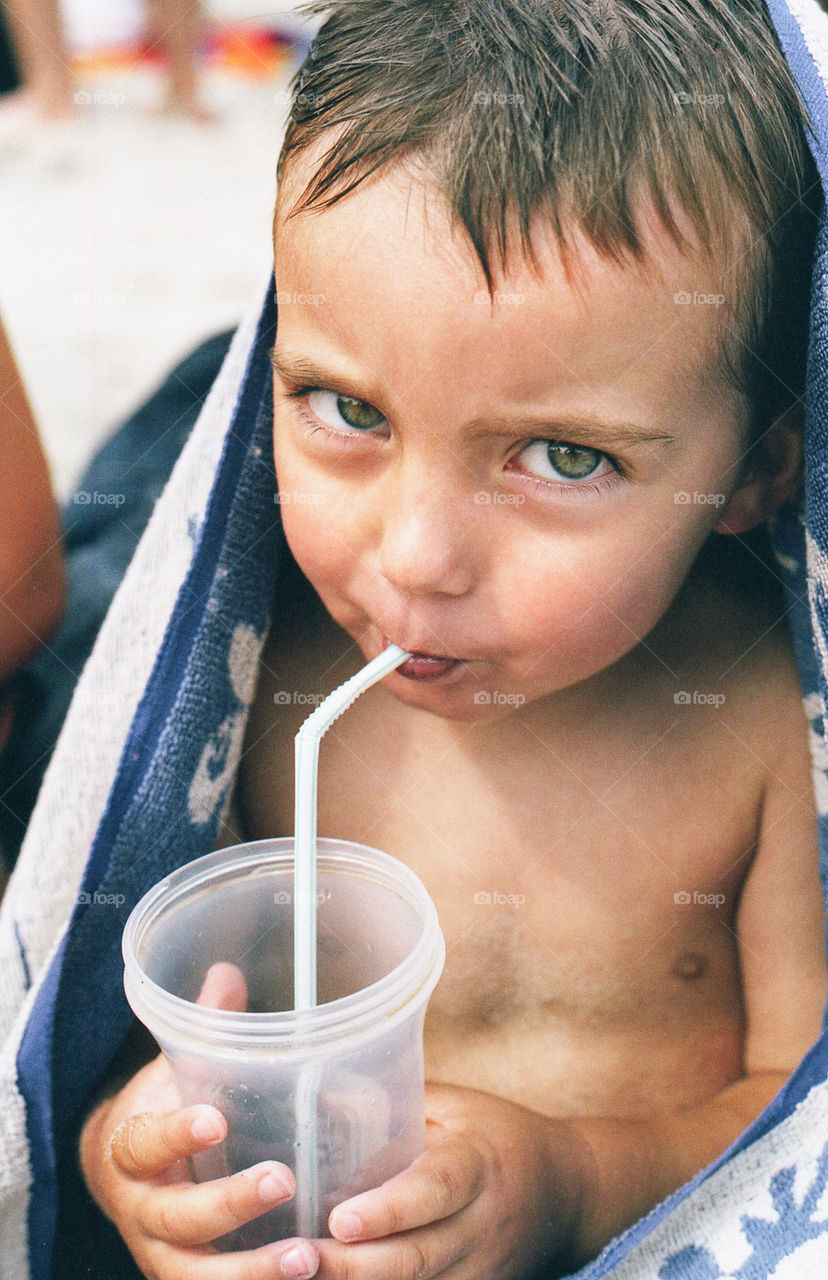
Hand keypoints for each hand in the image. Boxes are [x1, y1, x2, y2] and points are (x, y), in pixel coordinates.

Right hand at [80, 963, 320, 1279]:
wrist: (127, 1179)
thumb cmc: (163, 1113)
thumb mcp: (173, 1071)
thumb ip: (204, 1029)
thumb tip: (227, 970)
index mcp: (133, 1151)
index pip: (146, 1142)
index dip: (177, 1133)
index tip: (215, 1119)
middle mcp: (142, 1212)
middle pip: (178, 1219)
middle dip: (229, 1205)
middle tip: (283, 1181)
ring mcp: (163, 1257)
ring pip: (199, 1275)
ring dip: (253, 1272)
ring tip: (309, 1258)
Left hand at [316, 1083, 586, 1279]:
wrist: (569, 1192)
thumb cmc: (499, 1136)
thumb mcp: (458, 1106)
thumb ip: (399, 1103)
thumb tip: (322, 1096)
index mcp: (478, 1164)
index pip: (434, 1189)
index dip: (388, 1209)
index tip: (339, 1219)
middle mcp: (482, 1225)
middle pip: (416, 1256)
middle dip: (352, 1266)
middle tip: (296, 1260)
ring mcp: (481, 1269)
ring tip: (299, 1277)